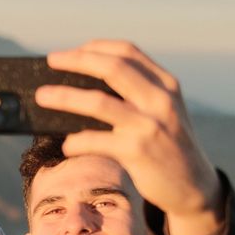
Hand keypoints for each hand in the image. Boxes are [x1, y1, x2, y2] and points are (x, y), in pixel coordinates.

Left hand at [36, 39, 223, 234]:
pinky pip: (95, 141)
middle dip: (76, 60)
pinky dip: (75, 142)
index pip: (128, 52)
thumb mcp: (161, 111)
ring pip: (97, 102)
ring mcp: (149, 125)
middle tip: (51, 60)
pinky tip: (66, 145)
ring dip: (64, 97)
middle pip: (112, 68)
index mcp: (165, 84)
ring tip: (41, 96)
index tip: (72, 51)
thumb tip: (80, 84)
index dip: (96, 47)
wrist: (193, 186)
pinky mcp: (137, 151)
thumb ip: (135, 93)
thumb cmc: (166, 145)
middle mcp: (160, 100)